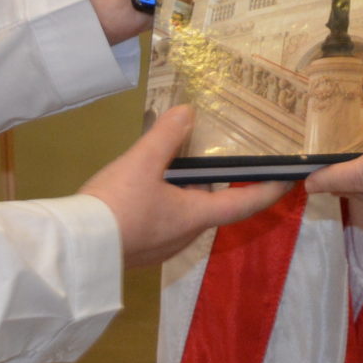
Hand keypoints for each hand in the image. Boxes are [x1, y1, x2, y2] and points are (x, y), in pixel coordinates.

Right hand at [82, 106, 291, 266]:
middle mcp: (186, 236)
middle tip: (218, 157)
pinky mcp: (142, 249)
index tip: (287, 178)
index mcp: (196, 216)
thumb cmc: (116, 206)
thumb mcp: (142, 162)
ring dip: (187, 192)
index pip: (244, 203)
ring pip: (186, 214)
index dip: (268, 189)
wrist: (75, 249)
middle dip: (217, 184)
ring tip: (177, 164)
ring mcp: (163, 246)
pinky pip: (165, 221)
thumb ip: (167, 136)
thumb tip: (187, 113)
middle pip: (213, 207)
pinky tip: (146, 186)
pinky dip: (167, 202)